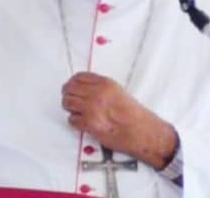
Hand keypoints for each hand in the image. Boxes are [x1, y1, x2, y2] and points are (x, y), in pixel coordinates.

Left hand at [61, 72, 176, 168]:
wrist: (141, 132)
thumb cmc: (134, 115)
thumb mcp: (119, 91)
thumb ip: (101, 88)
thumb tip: (85, 88)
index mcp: (105, 84)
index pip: (79, 77)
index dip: (72, 82)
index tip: (71, 86)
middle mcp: (97, 94)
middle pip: (69, 89)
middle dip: (68, 94)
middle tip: (70, 100)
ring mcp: (91, 109)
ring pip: (67, 103)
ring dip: (69, 107)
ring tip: (76, 111)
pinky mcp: (89, 124)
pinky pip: (72, 119)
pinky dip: (74, 121)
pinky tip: (81, 122)